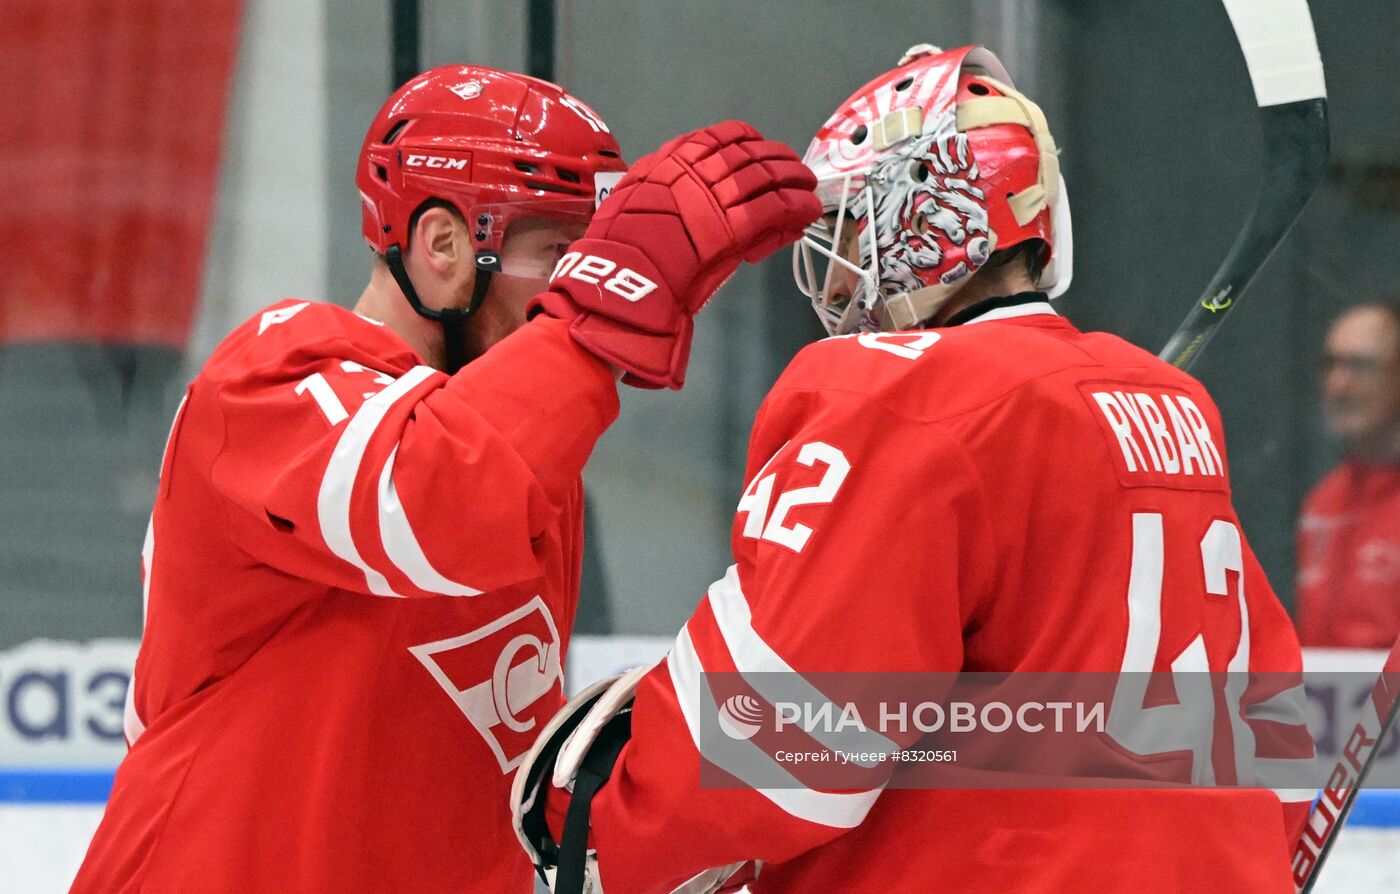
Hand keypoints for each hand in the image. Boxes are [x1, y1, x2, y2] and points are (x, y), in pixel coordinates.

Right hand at [531, 121, 820, 388]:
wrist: (620, 278)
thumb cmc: (618, 249)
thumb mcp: (633, 204)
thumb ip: (657, 189)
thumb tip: (676, 186)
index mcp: (671, 162)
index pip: (718, 136)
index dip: (744, 138)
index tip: (758, 143)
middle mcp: (697, 170)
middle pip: (750, 154)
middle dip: (778, 158)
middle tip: (796, 168)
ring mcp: (717, 196)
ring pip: (768, 176)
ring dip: (795, 179)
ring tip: (809, 187)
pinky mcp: (736, 224)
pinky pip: (776, 207)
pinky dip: (797, 205)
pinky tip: (809, 209)